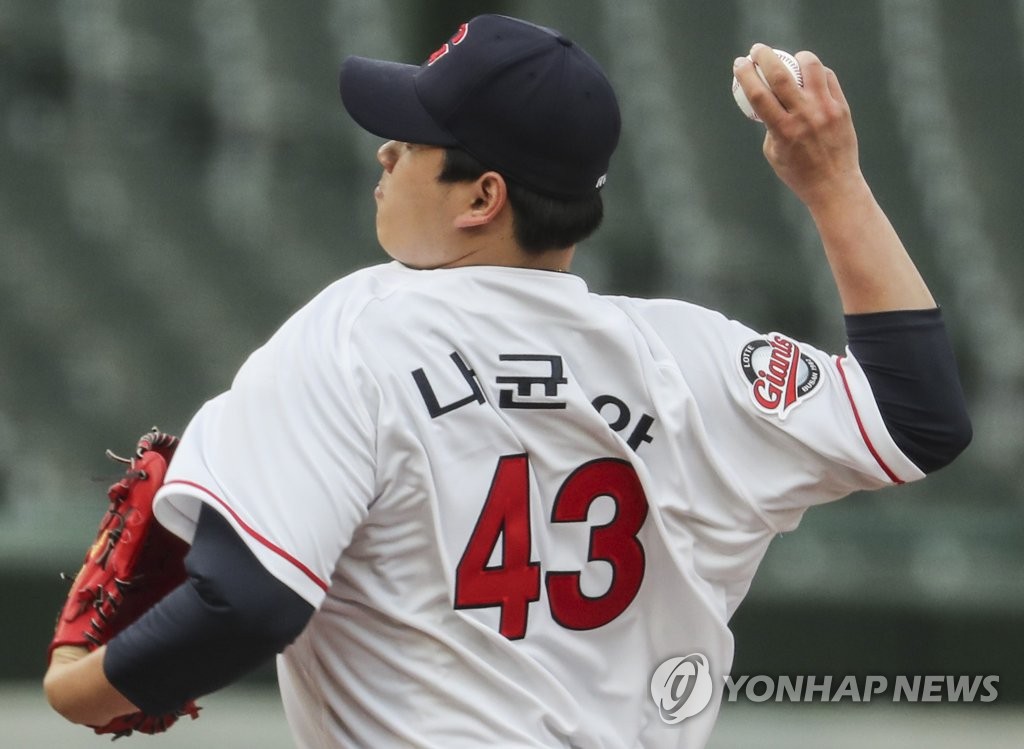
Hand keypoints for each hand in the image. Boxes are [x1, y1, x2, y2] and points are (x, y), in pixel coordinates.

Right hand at [734, 44, 862, 209]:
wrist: (834, 185)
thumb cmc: (798, 173)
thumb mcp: (774, 153)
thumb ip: (770, 126)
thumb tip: (767, 103)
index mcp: (782, 130)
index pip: (758, 94)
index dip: (746, 74)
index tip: (739, 63)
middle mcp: (804, 117)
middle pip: (781, 75)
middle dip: (764, 56)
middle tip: (757, 50)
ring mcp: (825, 110)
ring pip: (811, 67)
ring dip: (798, 57)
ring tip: (792, 59)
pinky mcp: (841, 108)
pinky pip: (828, 78)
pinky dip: (816, 72)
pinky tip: (810, 74)